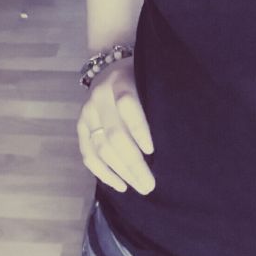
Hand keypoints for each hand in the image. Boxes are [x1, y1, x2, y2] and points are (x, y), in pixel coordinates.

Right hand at [76, 60, 155, 194]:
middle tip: (150, 185)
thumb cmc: (141, 78)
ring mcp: (87, 113)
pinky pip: (88, 155)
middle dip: (132, 162)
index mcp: (120, 81)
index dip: (138, 128)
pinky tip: (121, 185)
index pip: (127, 104)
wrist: (111, 69)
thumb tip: (175, 135)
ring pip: (100, 148)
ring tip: (140, 186)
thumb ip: (157, 99)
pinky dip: (103, 173)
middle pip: (113, 134)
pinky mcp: (80, 127)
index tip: (152, 150)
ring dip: (120, 172)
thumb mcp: (150, 79)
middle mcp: (99, 96)